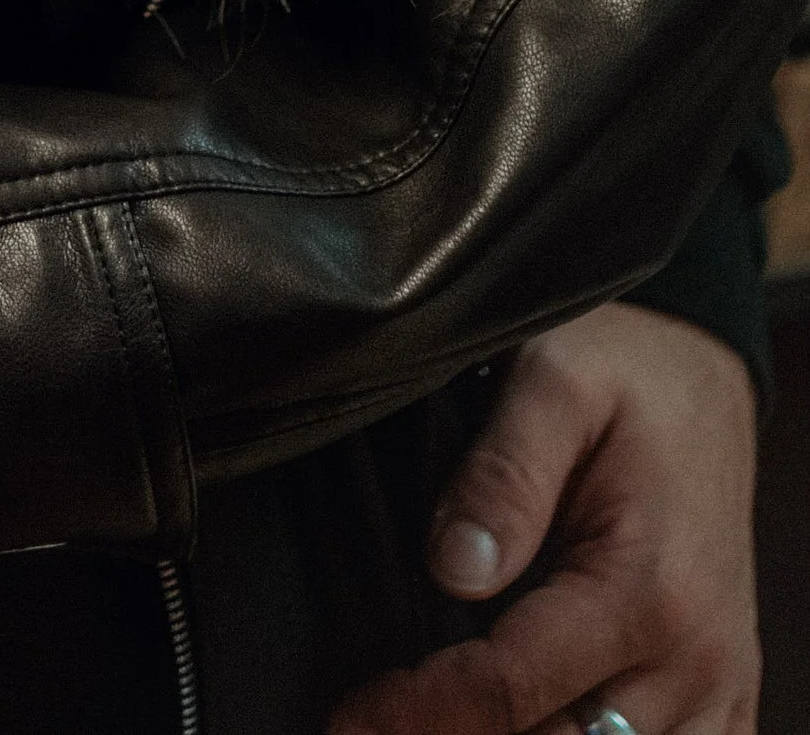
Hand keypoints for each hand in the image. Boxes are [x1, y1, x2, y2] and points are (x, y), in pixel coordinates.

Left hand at [326, 302, 757, 734]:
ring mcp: (715, 690)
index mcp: (644, 590)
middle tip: (378, 719)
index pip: (511, 690)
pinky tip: (529, 717)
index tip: (349, 715)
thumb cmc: (628, 373)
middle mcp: (691, 661)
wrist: (706, 384)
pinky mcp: (724, 700)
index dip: (418, 711)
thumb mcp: (555, 380)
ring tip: (438, 711)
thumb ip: (503, 472)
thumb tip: (452, 566)